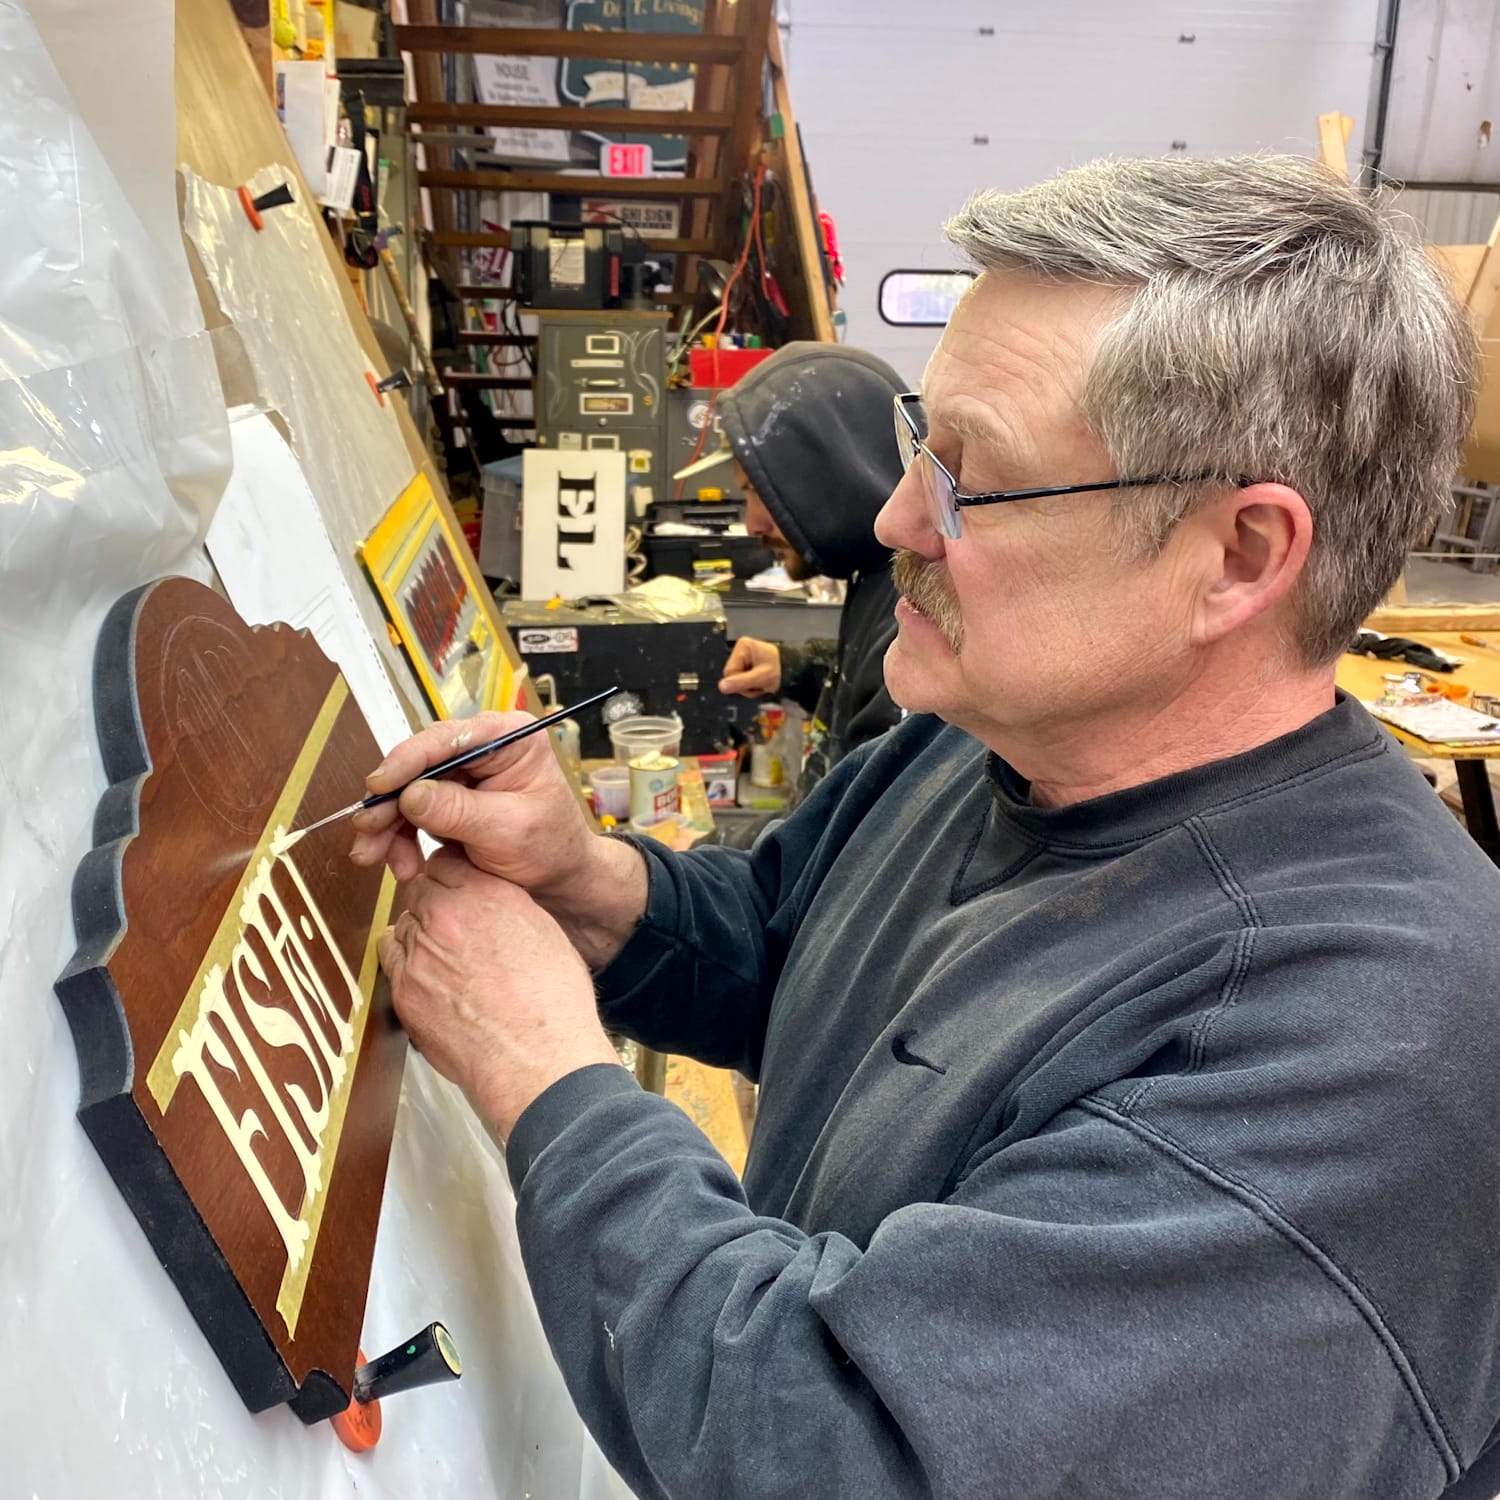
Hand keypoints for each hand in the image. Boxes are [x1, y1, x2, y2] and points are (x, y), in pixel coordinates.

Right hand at [349, 710, 593, 890]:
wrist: (559, 879)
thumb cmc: (550, 847)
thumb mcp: (508, 830)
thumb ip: (459, 811)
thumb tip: (410, 796)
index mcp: (510, 738)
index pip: (448, 738)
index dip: (408, 761)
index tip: (379, 786)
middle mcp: (483, 747)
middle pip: (420, 763)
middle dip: (389, 801)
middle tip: (366, 831)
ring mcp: (464, 773)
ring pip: (408, 790)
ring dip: (387, 825)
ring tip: (373, 856)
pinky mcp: (449, 798)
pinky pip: (411, 812)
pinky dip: (398, 836)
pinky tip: (399, 862)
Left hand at [378, 848, 620, 1136]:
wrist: (537, 1056)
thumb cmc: (553, 1001)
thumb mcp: (543, 930)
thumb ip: (505, 905)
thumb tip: (488, 901)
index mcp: (487, 893)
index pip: (446, 860)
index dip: (451, 876)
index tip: (457, 888)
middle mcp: (448, 914)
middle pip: (419, 890)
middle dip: (433, 904)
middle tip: (453, 927)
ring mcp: (419, 952)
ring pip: (403, 924)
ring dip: (418, 934)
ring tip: (444, 959)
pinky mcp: (403, 989)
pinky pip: (392, 961)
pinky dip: (406, 966)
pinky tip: (431, 982)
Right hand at [719, 637, 781, 696]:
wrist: (795, 672)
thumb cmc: (781, 670)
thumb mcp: (762, 677)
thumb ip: (741, 682)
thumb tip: (721, 686)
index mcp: (743, 646)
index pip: (729, 671)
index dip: (740, 682)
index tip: (756, 683)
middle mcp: (741, 650)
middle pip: (732, 676)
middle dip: (746, 685)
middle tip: (761, 685)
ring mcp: (743, 658)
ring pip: (736, 681)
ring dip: (749, 688)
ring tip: (762, 684)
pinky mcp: (747, 666)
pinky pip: (742, 680)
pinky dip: (752, 686)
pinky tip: (761, 684)